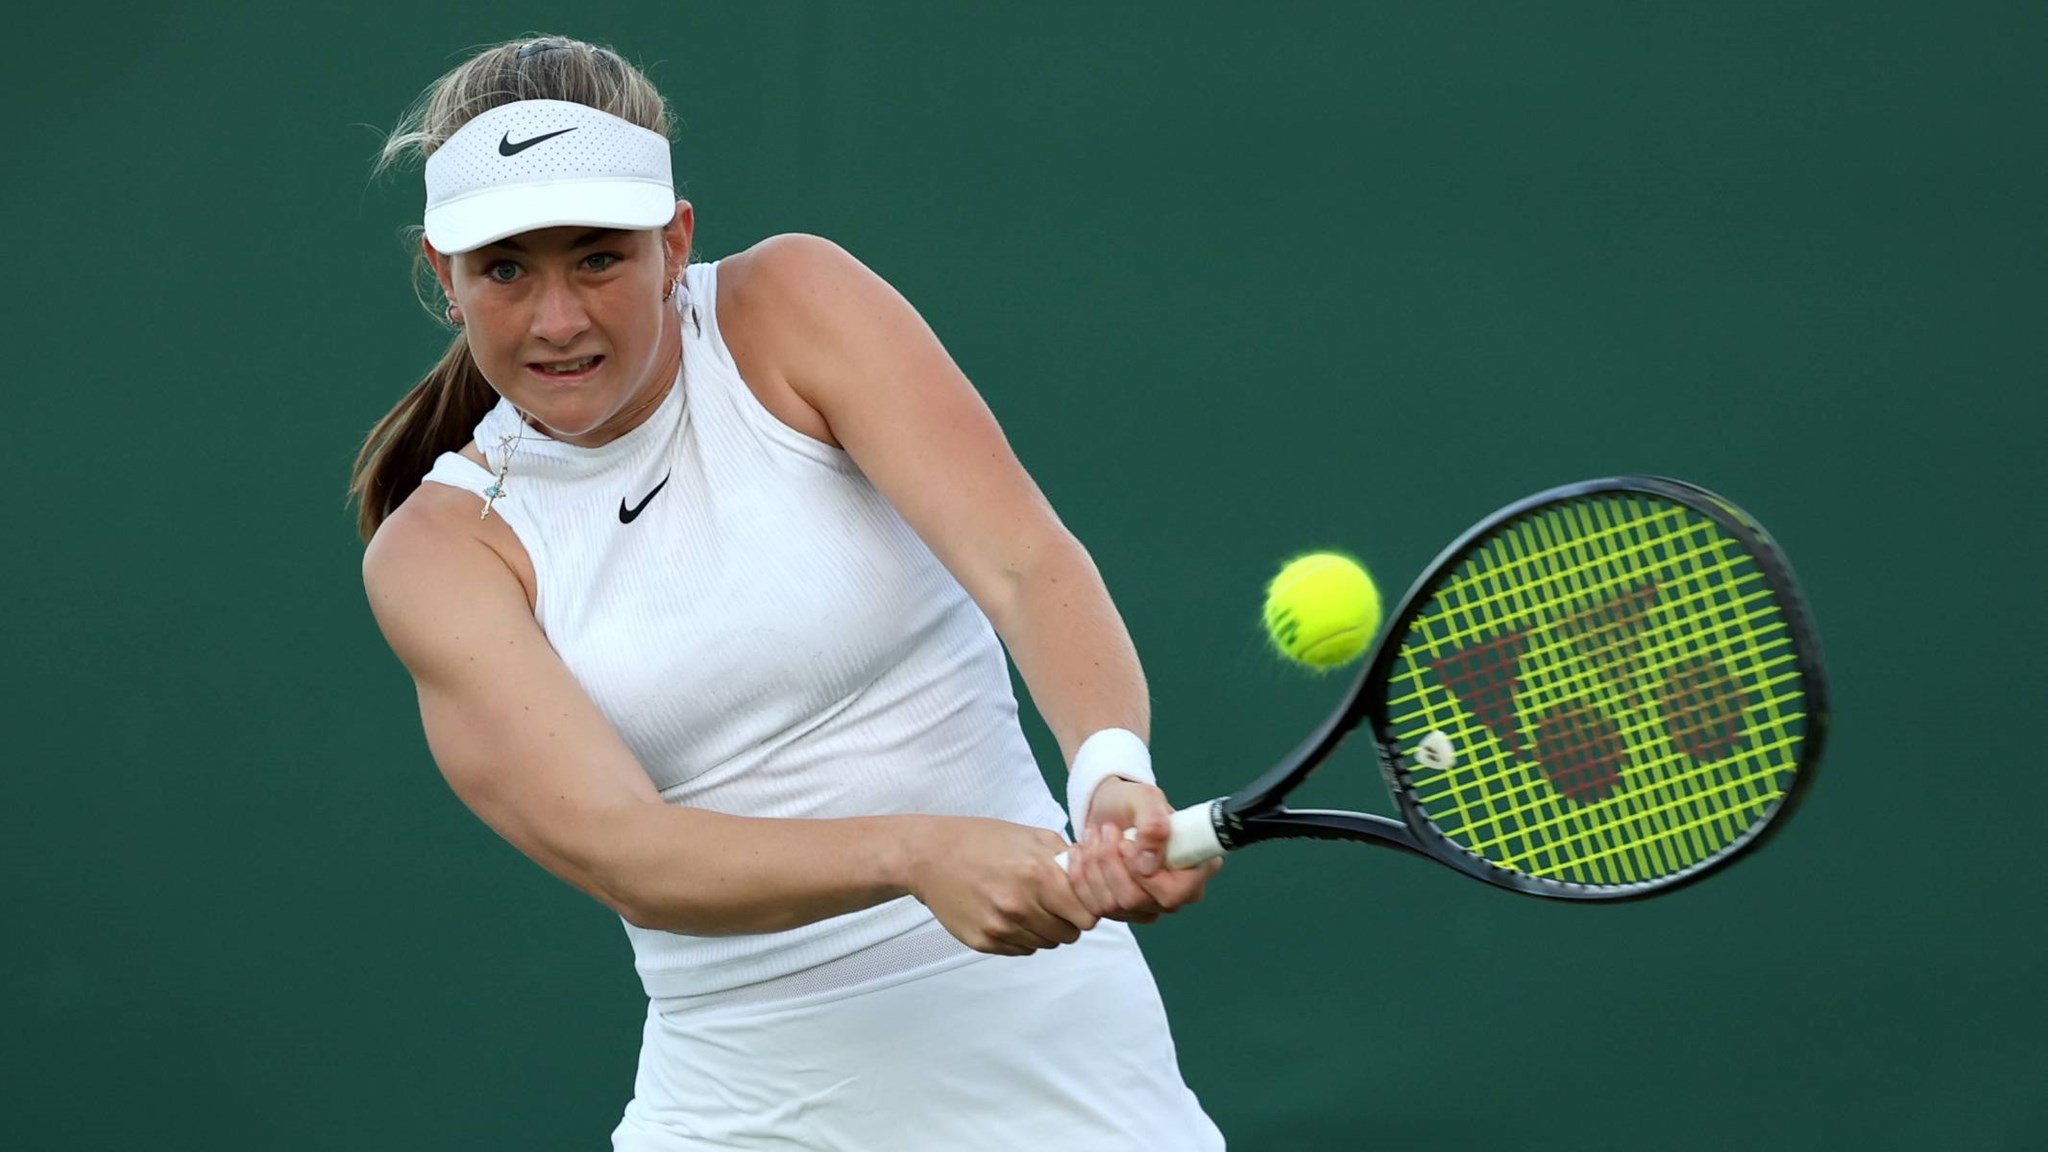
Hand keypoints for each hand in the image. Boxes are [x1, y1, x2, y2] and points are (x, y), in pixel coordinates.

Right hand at [906, 816, 1098, 955]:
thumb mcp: (1031, 836)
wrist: (930, 856)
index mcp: (1038, 875)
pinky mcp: (984, 942)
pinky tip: (1007, 913)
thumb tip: (1099, 874)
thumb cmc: (982, 841)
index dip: (1087, 909)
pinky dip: (1021, 936)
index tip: (1079, 900)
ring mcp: (1001, 927)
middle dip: (1067, 920)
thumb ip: (1067, 857)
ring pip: (1046, 944)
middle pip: (1069, 935)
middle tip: (1051, 901)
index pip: (1087, 916)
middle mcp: (1021, 906)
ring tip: (1025, 904)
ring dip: (1044, 929)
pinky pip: (1021, 950)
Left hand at [1064, 777, 1220, 923]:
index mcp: (1193, 870)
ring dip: (1092, 865)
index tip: (1126, 843)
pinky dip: (1079, 878)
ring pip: (1110, 905)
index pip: (1173, 894)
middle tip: (1106, 830)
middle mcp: (1174, 895)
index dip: (1145, 875)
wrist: (1108, 808)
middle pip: (1135, 901)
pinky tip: (1080, 853)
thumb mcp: (1145, 798)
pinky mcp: (1117, 911)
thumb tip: (1149, 863)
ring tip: (1093, 835)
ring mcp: (1145, 907)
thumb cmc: (1133, 802)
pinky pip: (1091, 909)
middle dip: (1110, 863)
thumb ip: (1154, 823)